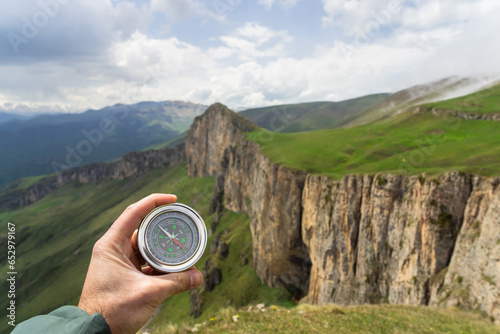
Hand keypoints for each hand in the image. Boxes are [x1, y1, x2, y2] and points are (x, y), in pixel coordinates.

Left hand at [78, 194, 202, 333]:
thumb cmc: (111, 312)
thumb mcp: (148, 294)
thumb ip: (176, 282)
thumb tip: (198, 276)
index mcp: (111, 245)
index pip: (134, 213)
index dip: (154, 201)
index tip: (174, 199)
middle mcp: (114, 250)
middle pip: (143, 230)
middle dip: (165, 229)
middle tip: (184, 226)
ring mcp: (119, 263)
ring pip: (146, 248)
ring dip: (164, 250)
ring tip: (184, 249)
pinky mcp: (125, 276)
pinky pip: (146, 263)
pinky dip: (161, 264)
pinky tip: (176, 269)